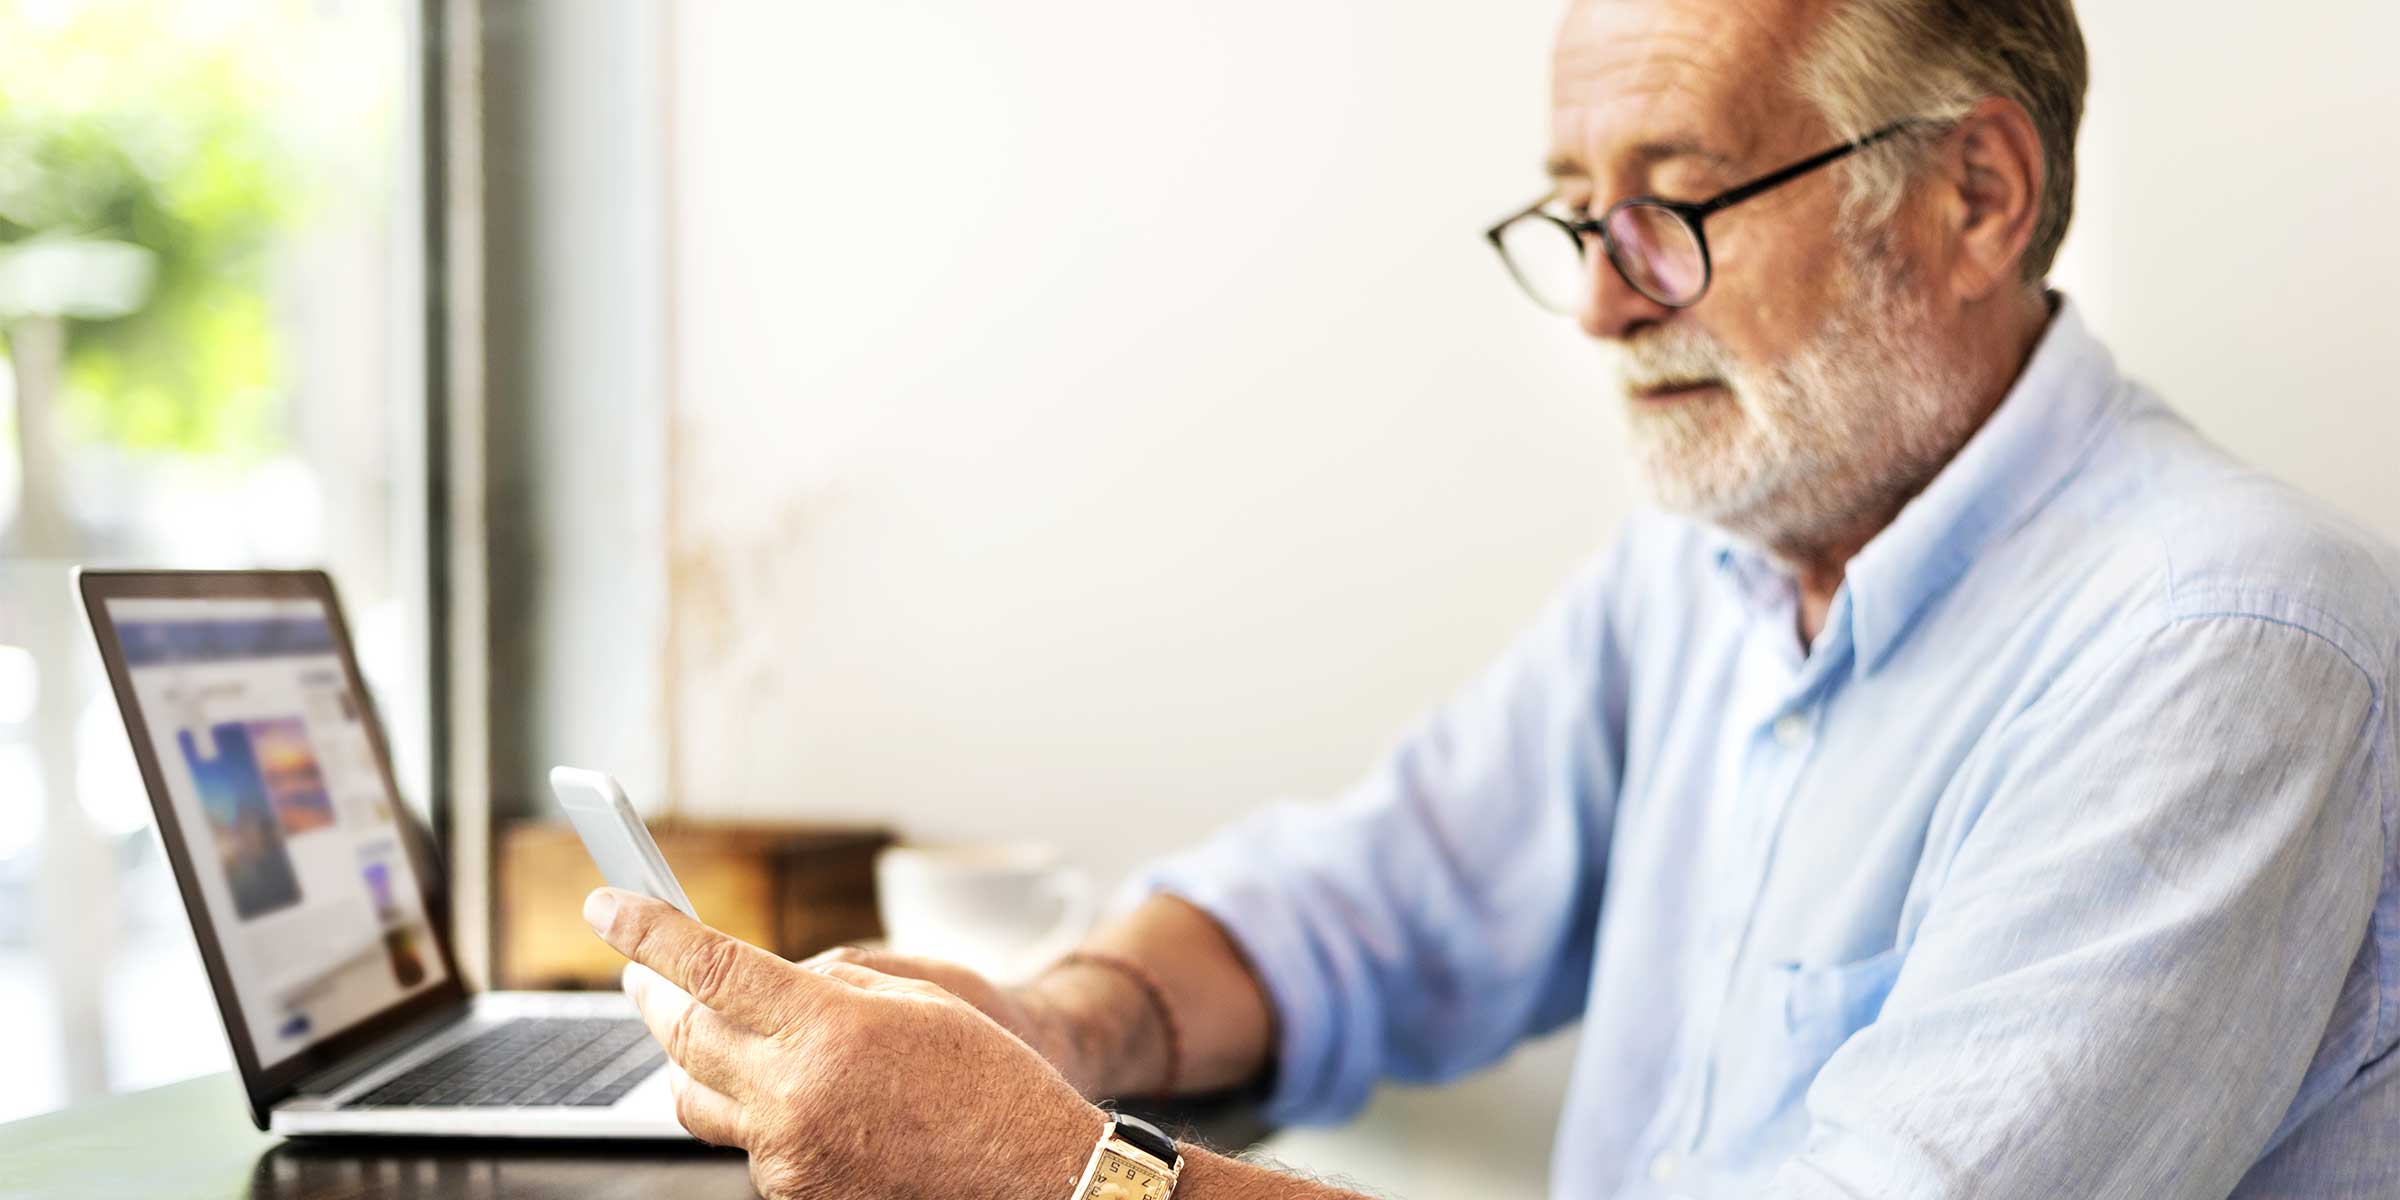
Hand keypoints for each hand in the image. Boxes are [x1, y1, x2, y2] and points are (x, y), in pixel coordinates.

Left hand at [585, 888, 1103, 1199]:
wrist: (1031, 1175)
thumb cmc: (990, 1079)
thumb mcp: (916, 997)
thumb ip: (827, 984)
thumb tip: (765, 980)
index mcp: (827, 1027)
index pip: (708, 968)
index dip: (647, 933)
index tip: (607, 907)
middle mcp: (793, 1093)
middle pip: (683, 1035)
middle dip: (649, 994)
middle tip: (634, 970)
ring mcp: (786, 1153)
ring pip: (696, 1098)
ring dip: (688, 1060)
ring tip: (698, 1032)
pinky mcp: (793, 1194)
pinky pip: (744, 1143)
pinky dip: (749, 1112)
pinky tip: (787, 1097)